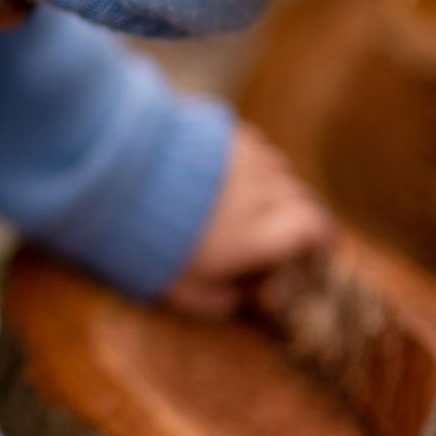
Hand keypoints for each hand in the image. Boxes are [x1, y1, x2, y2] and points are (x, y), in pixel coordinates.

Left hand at [164, 123, 332, 319]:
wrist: (114, 176)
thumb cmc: (146, 242)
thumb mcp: (180, 290)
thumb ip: (218, 302)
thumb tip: (241, 300)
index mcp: (256, 236)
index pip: (314, 227)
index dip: (322, 236)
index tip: (316, 246)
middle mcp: (260, 194)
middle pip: (300, 197)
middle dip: (297, 214)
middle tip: (278, 227)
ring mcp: (245, 159)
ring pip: (280, 170)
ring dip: (273, 187)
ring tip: (246, 202)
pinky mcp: (225, 133)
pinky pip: (256, 147)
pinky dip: (252, 163)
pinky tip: (225, 175)